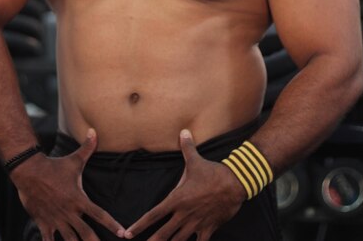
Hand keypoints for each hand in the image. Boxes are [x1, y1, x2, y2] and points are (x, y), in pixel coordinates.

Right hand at [12, 129, 124, 240]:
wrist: (29, 173)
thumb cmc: (55, 166)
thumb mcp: (74, 159)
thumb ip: (88, 147)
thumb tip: (94, 131)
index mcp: (79, 199)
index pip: (100, 214)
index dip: (113, 225)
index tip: (123, 234)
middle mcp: (70, 212)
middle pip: (86, 234)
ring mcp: (56, 220)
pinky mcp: (44, 224)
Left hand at [124, 129, 245, 240]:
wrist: (234, 184)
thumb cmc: (212, 173)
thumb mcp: (196, 160)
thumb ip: (186, 147)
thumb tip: (183, 131)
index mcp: (176, 199)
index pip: (153, 214)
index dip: (139, 225)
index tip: (128, 233)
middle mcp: (183, 214)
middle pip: (163, 233)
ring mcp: (196, 223)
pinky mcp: (208, 228)